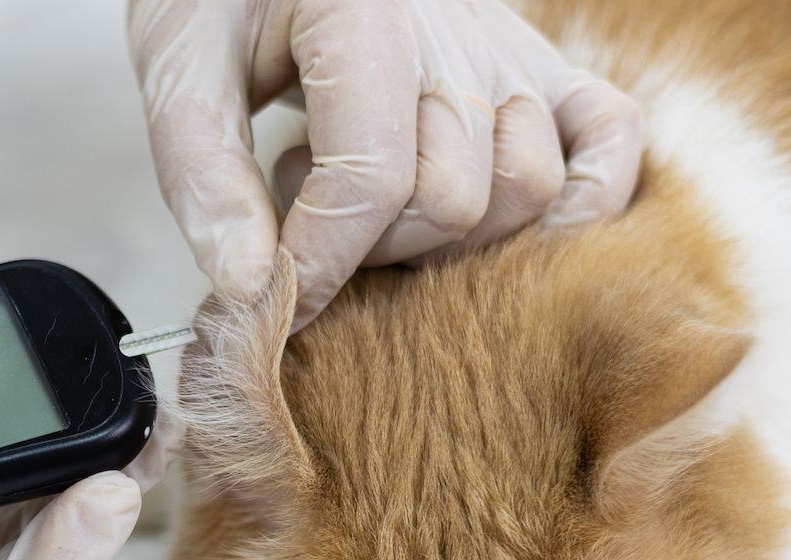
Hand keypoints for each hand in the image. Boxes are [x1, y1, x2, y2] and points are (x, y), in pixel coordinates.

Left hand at [129, 0, 642, 326]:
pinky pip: (610, 143)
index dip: (321, 262)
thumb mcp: (181, 68)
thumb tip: (250, 289)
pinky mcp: (544, 67)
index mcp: (365, 9)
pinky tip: (499, 226)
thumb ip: (204, 177)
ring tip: (375, 199)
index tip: (272, 299)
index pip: (373, 178)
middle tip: (312, 222)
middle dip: (373, 248)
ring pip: (525, 189)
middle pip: (454, 198)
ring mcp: (512, 48)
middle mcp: (459, 26)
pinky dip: (579, 203)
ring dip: (449, 233)